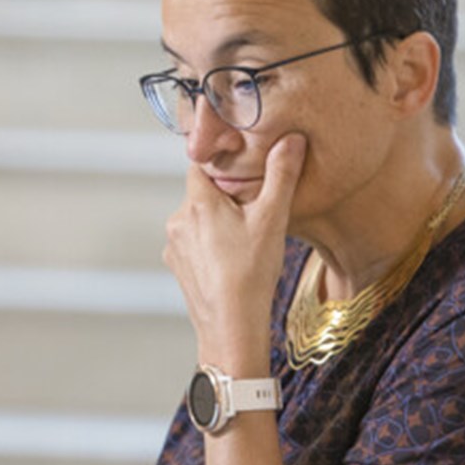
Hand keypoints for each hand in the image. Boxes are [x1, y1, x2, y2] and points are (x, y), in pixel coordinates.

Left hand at [163, 132, 305, 353]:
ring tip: (243, 241)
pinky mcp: (175, 266)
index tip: (240, 167)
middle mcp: (177, 220)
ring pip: (197, 219)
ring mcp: (173, 245)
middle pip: (200, 193)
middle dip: (224, 196)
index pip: (200, 164)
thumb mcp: (272, 218)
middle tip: (251, 211)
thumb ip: (281, 175)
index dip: (220, 162)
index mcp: (198, 202)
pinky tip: (231, 260)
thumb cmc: (251, 272)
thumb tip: (291, 139)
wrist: (231, 325)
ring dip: (216, 222)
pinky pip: (192, 243)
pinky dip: (209, 245)